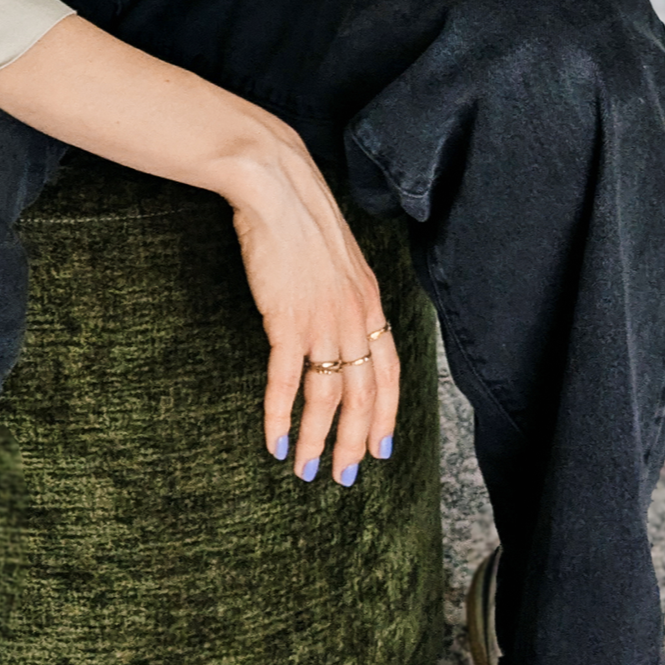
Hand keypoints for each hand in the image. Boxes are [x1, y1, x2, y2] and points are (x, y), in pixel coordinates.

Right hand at [225, 139, 402, 482]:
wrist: (276, 187)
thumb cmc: (299, 218)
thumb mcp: (337, 258)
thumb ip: (341, 293)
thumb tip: (332, 319)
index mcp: (370, 301)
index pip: (389, 371)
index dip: (387, 414)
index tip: (382, 449)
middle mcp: (354, 316)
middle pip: (364, 395)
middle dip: (354, 442)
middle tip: (343, 477)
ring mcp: (323, 320)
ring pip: (328, 396)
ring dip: (317, 439)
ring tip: (305, 470)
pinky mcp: (288, 319)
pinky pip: (287, 381)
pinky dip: (279, 415)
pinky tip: (274, 440)